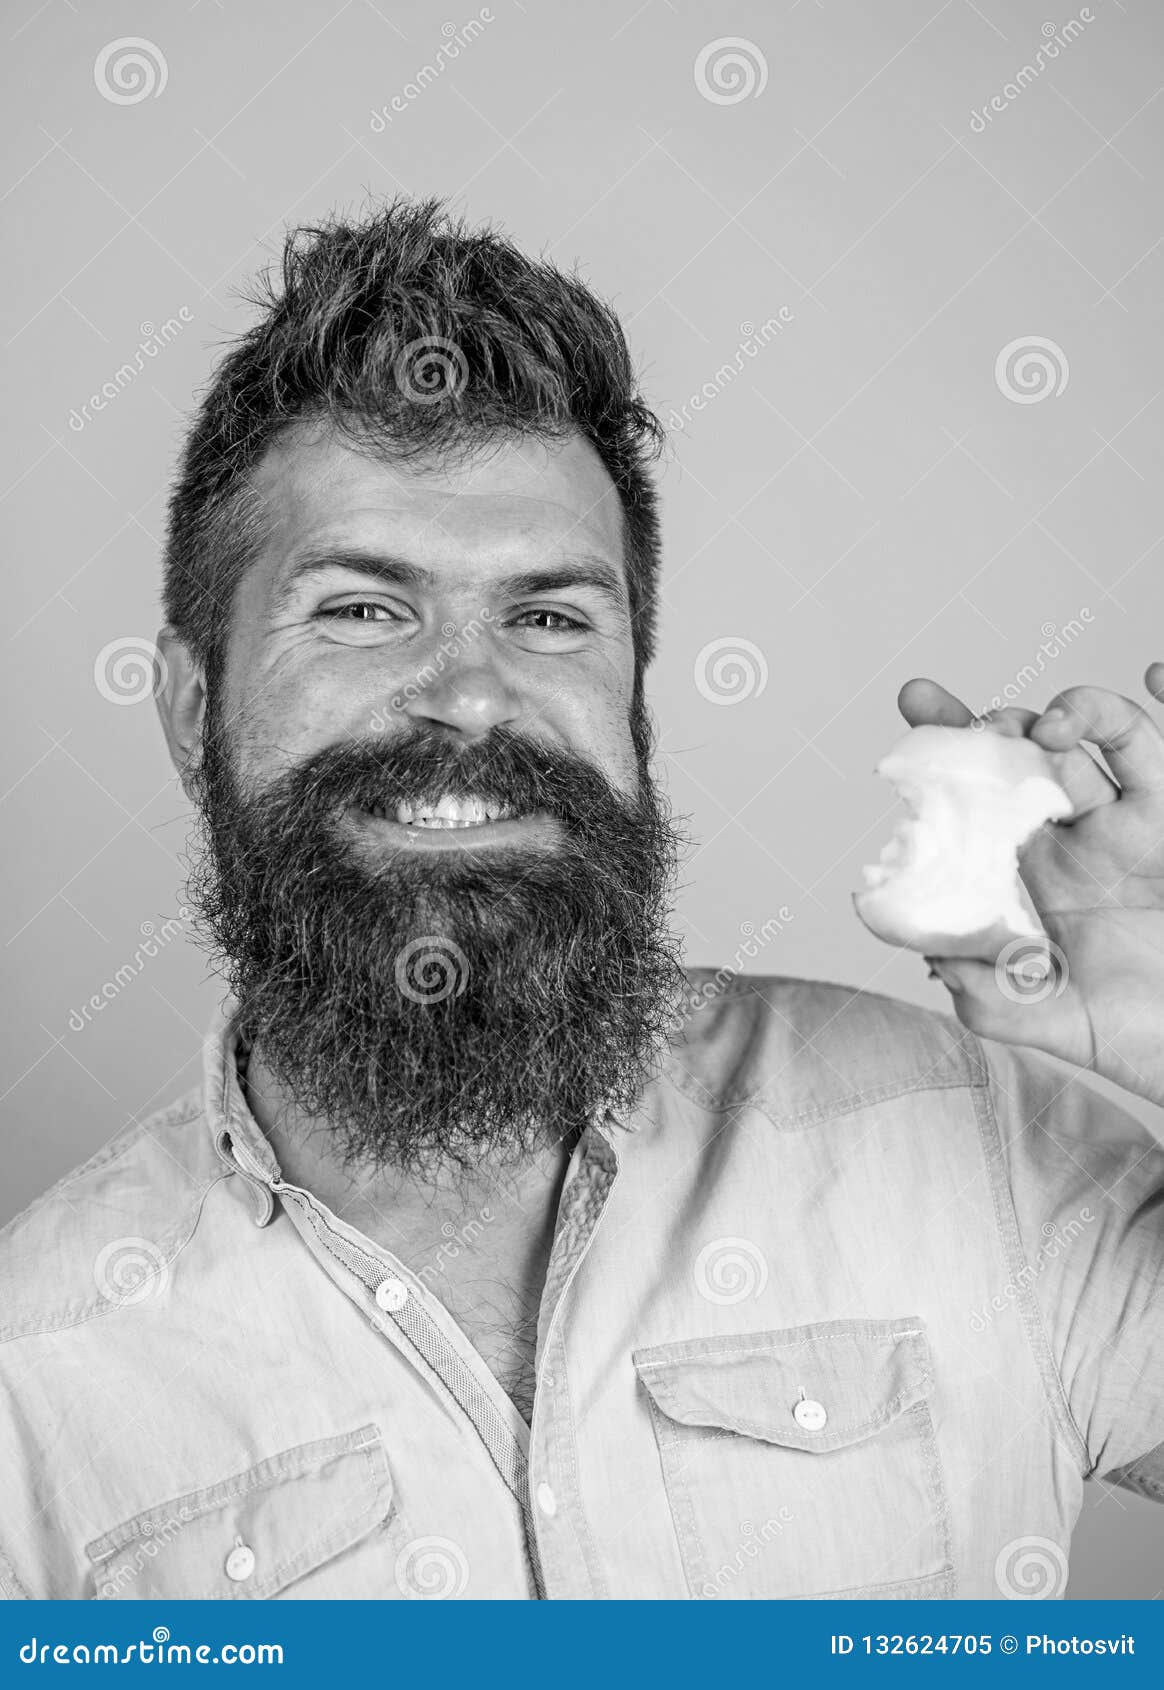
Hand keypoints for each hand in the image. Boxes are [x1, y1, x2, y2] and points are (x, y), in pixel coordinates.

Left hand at [896, 664, 1163, 1107]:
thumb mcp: (1054, 1022)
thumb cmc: (1140, 1034)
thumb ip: (995, 1000)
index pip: (972, 803)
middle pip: (1021, 757)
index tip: (910, 709)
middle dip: (980, 723)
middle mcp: (1072, 835)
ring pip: (1092, 739)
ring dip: (1067, 712)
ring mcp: (1127, 822)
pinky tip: (1150, 671)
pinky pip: (1155, 753)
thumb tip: (938, 964)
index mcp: (1027, 873)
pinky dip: (1148, 705)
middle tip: (945, 712)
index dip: (940, 756)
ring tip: (1041, 730)